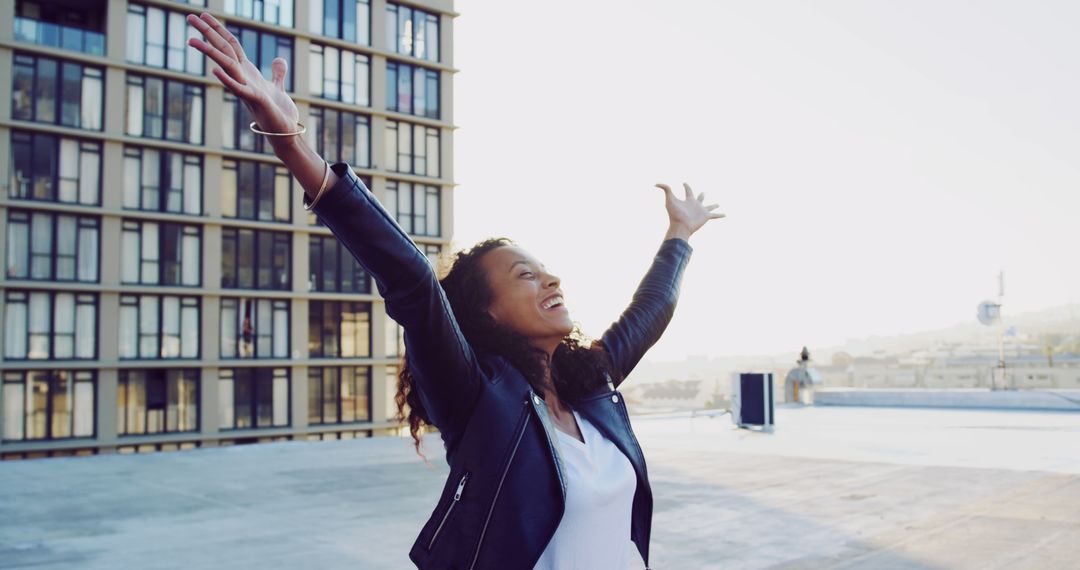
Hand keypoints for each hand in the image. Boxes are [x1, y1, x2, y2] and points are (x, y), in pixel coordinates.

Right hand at [186, 13, 298, 145]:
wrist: (285, 133)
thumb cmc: (278, 112)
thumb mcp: (277, 87)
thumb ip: (277, 73)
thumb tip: (278, 60)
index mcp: (247, 72)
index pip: (230, 45)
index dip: (218, 29)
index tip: (204, 15)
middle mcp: (242, 78)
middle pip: (223, 50)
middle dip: (207, 33)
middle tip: (189, 17)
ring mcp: (246, 88)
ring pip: (226, 65)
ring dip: (209, 52)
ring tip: (191, 40)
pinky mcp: (255, 100)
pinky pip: (238, 89)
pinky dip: (227, 79)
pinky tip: (214, 70)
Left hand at [655, 183, 725, 239]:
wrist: (680, 226)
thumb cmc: (674, 213)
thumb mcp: (669, 199)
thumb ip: (665, 189)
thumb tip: (656, 183)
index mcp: (687, 200)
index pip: (688, 191)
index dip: (686, 185)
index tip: (683, 183)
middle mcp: (695, 205)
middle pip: (699, 198)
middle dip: (701, 195)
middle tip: (703, 192)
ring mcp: (701, 211)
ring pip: (709, 206)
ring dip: (714, 205)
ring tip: (719, 204)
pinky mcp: (706, 216)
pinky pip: (715, 215)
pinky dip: (720, 215)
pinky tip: (725, 214)